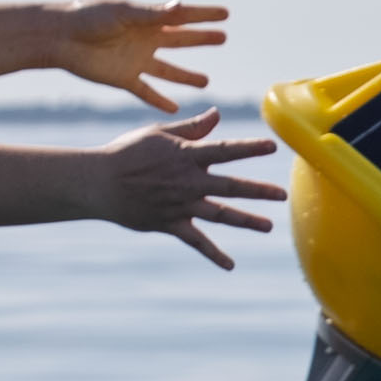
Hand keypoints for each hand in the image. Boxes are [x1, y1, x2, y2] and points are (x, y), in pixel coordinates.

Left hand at [45, 0, 229, 111]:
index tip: (226, 14)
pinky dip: (160, 101)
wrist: (59, 37)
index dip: (205, 16)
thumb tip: (181, 7)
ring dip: (187, 76)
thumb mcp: (123, 12)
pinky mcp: (124, 79)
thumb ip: (153, 14)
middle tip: (223, 38)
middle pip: (181, 41)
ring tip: (206, 81)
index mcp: (147, 18)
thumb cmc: (88, 17)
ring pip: (169, 71)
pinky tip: (174, 108)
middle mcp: (145, 39)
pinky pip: (147, 92)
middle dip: (202, 40)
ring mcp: (136, 60)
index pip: (183, 17)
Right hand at [93, 110, 282, 270]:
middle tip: (282, 194)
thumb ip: (192, 128)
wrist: (98, 181)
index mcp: (186, 155)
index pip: (225, 150)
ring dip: (246, 220)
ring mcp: (180, 204)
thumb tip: (217, 114)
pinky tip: (230, 265)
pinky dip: (213, 254)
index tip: (273, 147)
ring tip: (268, 227)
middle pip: (230, 186)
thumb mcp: (159, 134)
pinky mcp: (170, 223)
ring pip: (219, 213)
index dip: (249, 148)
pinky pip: (195, 241)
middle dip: (258, 190)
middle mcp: (188, 181)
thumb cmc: (127, 152)